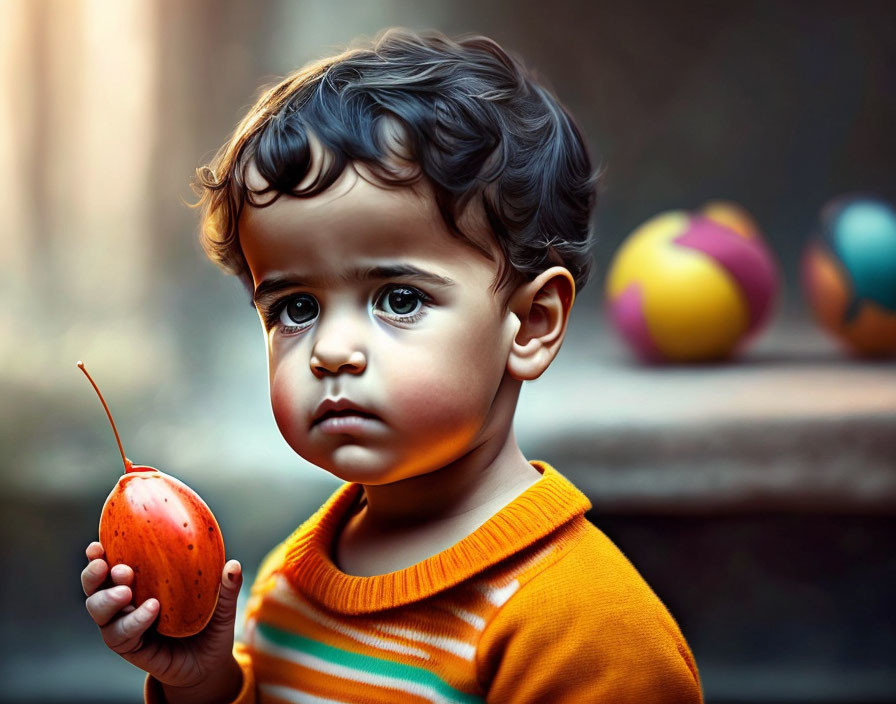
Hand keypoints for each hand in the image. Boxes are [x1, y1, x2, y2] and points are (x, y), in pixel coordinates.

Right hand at [81, 541, 242, 692]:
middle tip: (115, 568)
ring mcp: (124, 625)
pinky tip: (151, 609)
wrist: (208, 663)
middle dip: (95, 575)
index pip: (111, 564)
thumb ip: (226, 588)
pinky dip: (134, 620)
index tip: (97, 544)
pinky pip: (121, 634)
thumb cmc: (209, 626)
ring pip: (99, 610)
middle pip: (94, 587)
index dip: (98, 555)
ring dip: (108, 598)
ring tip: (126, 590)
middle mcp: (126, 603)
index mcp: (141, 582)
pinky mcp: (129, 647)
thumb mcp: (221, 606)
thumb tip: (233, 565)